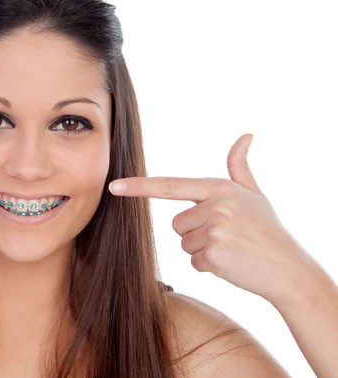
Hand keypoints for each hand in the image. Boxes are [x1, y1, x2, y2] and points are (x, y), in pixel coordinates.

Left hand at [108, 133, 321, 307]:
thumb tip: (246, 135)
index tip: (114, 186)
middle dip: (196, 233)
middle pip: (178, 224)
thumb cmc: (267, 230)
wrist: (289, 268)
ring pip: (184, 243)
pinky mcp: (213, 255)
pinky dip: (209, 266)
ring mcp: (214, 230)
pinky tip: (231, 263)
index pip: (171, 186)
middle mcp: (215, 206)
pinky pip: (194, 262)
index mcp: (219, 189)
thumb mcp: (255, 194)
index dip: (140, 187)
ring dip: (202, 250)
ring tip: (230, 249)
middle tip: (226, 236)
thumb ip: (239, 168)